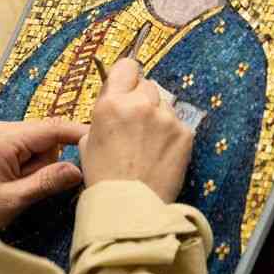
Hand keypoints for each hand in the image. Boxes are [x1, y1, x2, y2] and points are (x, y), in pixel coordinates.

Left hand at [0, 119, 87, 230]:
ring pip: (35, 141)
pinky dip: (26, 163)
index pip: (50, 128)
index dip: (77, 133)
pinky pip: (22, 146)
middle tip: (29, 186)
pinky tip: (13, 180)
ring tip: (17, 187)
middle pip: (44, 134)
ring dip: (36, 164)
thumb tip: (79, 169)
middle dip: (47, 160)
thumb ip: (48, 181)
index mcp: (2, 137)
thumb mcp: (15, 199)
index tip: (101, 140)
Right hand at [79, 59, 193, 201]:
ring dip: (158, 117)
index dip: (126, 77)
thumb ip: (103, 114)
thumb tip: (114, 103)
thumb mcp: (87, 140)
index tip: (126, 88)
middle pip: (148, 85)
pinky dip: (171, 135)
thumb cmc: (103, 177)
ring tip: (148, 145)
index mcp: (111, 103)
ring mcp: (166, 118)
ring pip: (164, 104)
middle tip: (136, 124)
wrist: (129, 207)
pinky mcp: (185, 134)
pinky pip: (178, 124)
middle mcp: (140, 104)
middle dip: (142, 100)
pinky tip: (160, 154)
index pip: (127, 66)